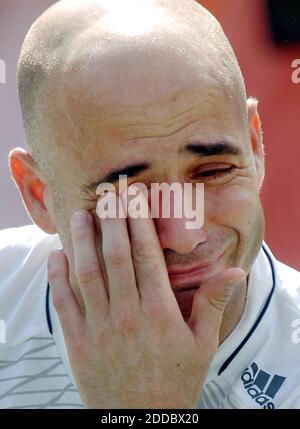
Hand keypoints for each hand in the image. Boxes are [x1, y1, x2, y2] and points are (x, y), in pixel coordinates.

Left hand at [48, 189, 245, 408]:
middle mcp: (127, 314)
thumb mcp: (203, 344)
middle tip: (106, 194)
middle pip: (116, 256)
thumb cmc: (176, 379)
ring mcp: (99, 327)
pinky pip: (64, 302)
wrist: (143, 420)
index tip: (135, 199)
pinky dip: (58, 276)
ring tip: (79, 214)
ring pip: (87, 273)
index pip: (146, 256)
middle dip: (111, 220)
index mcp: (159, 312)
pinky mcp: (78, 341)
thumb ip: (214, 304)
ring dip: (82, 240)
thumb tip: (236, 271)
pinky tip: (57, 255)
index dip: (140, 223)